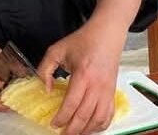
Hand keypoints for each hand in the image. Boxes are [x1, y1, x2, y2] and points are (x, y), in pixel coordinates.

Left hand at [37, 18, 127, 134]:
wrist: (108, 33)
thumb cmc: (83, 40)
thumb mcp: (57, 50)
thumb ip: (45, 69)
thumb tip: (46, 89)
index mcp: (83, 75)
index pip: (71, 104)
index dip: (61, 118)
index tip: (53, 124)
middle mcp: (97, 85)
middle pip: (85, 116)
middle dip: (72, 130)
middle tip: (62, 134)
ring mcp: (107, 90)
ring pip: (99, 119)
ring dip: (87, 130)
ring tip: (75, 133)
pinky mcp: (112, 91)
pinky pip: (109, 114)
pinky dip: (101, 125)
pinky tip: (91, 127)